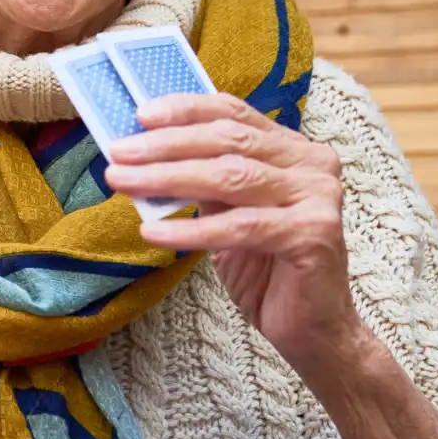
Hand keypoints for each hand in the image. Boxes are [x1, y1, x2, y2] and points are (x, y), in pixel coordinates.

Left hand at [102, 94, 374, 383]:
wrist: (311, 328)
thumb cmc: (266, 269)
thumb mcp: (228, 212)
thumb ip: (203, 181)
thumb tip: (143, 156)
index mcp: (293, 149)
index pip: (235, 113)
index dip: (186, 110)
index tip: (140, 115)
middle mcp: (312, 165)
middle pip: (229, 141)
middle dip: (166, 145)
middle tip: (119, 152)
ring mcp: (318, 197)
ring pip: (232, 177)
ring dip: (169, 177)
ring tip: (123, 182)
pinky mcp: (314, 234)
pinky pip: (240, 227)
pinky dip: (191, 229)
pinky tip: (152, 231)